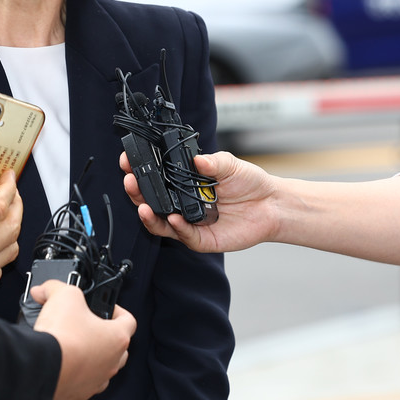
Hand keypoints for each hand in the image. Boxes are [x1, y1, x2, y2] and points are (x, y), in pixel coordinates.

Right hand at [31, 281, 134, 399]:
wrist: (43, 368)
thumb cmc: (62, 336)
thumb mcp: (63, 296)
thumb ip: (56, 288)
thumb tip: (43, 290)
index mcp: (117, 337)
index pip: (129, 320)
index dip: (117, 310)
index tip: (105, 307)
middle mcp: (111, 362)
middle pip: (119, 348)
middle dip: (106, 336)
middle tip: (89, 326)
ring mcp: (96, 381)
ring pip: (102, 369)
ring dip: (92, 358)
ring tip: (75, 347)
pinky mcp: (78, 395)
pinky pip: (82, 384)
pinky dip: (75, 375)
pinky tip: (61, 364)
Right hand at [121, 150, 278, 252]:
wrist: (271, 205)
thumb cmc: (249, 183)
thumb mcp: (230, 164)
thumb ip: (213, 161)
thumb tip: (196, 159)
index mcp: (183, 182)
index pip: (154, 176)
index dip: (139, 169)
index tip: (128, 160)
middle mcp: (182, 202)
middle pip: (150, 200)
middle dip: (136, 191)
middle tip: (130, 180)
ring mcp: (188, 222)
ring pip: (160, 222)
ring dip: (148, 214)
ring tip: (143, 206)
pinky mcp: (200, 239)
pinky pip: (183, 236)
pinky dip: (176, 228)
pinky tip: (174, 219)